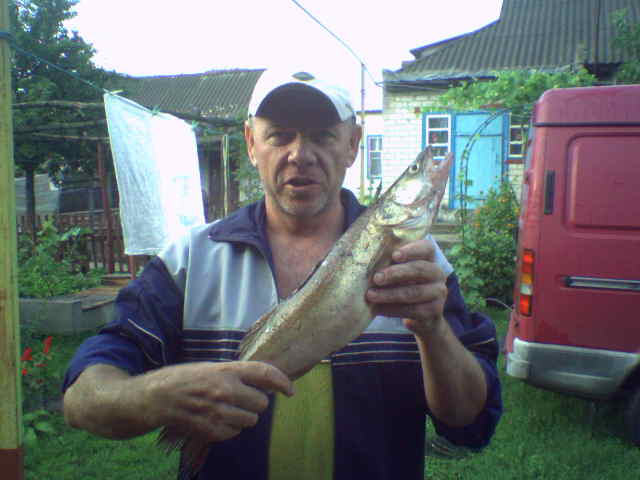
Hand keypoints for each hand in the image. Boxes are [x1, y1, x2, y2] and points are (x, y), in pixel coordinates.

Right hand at [143, 361, 292, 442]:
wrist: (153, 397)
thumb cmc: (182, 379)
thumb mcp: (210, 367)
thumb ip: (235, 374)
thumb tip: (264, 383)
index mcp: (225, 370)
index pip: (264, 372)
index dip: (282, 381)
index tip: (290, 390)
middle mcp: (224, 390)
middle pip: (261, 403)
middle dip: (255, 403)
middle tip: (241, 400)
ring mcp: (218, 412)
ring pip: (251, 421)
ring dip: (243, 417)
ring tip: (226, 410)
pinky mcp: (210, 430)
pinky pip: (235, 433)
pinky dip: (229, 429)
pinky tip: (215, 419)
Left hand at [366, 239, 447, 336]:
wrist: (421, 316)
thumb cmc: (403, 285)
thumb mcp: (399, 271)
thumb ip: (388, 262)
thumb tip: (363, 257)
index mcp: (429, 257)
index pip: (426, 247)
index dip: (411, 250)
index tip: (394, 255)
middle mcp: (437, 273)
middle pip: (419, 269)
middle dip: (395, 273)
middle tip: (376, 278)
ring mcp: (438, 292)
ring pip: (414, 292)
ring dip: (389, 294)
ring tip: (371, 295)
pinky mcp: (434, 310)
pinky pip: (412, 310)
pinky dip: (392, 309)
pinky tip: (378, 309)